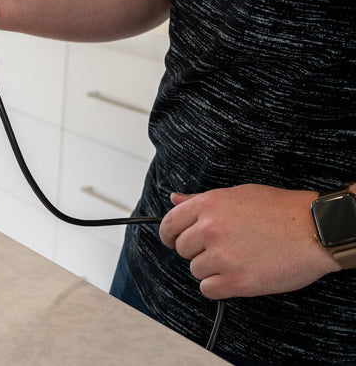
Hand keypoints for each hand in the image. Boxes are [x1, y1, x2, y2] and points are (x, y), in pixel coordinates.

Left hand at [158, 184, 340, 299]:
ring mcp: (223, 256)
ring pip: (195, 270)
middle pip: (181, 249)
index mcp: (208, 205)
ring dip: (212, 269)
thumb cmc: (280, 209)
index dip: (169, 235)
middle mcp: (210, 230)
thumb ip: (201, 200)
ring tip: (237, 259)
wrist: (315, 229)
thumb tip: (174, 198)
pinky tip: (235, 277)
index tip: (173, 240)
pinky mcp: (237, 282)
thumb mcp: (237, 194)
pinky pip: (208, 290)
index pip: (169, 224)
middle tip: (221, 248)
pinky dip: (218, 287)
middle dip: (197, 251)